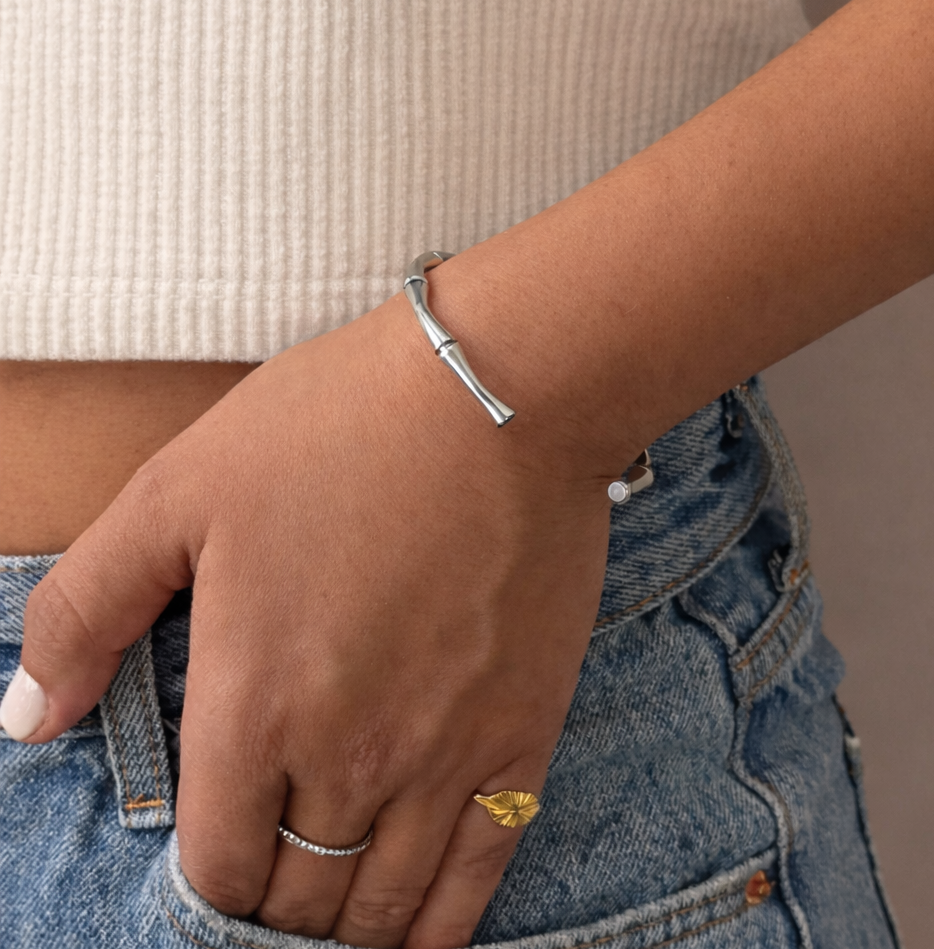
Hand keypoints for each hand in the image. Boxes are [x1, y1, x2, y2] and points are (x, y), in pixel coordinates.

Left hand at [10, 292, 615, 947]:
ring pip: (384, 902)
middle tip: (277, 880)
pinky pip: (481, 870)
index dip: (210, 885)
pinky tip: (421, 931)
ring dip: (349, 926)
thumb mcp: (178, 491)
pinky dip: (442, 924)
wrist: (499, 398)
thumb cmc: (337, 429)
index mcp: (253, 705)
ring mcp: (446, 753)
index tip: (221, 864)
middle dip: (275, 906)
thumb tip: (28, 716)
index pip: (217, 866)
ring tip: (336, 911)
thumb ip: (85, 609)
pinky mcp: (524, 732)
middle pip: (299, 896)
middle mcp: (348, 754)